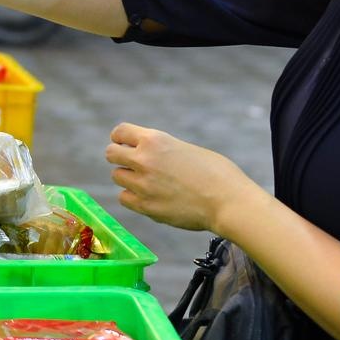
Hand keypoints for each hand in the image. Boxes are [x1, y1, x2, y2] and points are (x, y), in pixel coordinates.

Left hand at [103, 123, 261, 233]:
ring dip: (128, 178)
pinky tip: (149, 197)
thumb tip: (147, 155)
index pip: (119, 132)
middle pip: (111, 154)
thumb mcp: (186, 149)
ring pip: (117, 177)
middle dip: (120, 157)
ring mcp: (142, 185)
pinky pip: (125, 198)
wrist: (228, 202)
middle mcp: (144, 160)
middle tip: (133, 164)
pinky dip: (133, 198)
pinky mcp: (146, 207)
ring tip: (148, 183)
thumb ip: (162, 151)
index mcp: (155, 140)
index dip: (121, 138)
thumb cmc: (217, 173)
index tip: (126, 144)